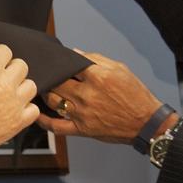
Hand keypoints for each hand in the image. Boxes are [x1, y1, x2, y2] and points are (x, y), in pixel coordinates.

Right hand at [0, 44, 38, 155]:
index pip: (5, 50)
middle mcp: (5, 83)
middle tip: (4, 78)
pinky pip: (33, 109)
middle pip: (22, 65)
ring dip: (22, 88)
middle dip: (12, 70)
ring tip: (12, 94)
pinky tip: (16, 110)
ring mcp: (14, 102)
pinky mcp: (17, 121)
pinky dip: (27, 109)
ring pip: (31, 86)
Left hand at [37, 51, 165, 142]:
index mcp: (97, 77)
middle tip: (46, 74)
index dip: (61, 62)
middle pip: (57, 82)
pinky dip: (43, 121)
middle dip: (51, 77)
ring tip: (45, 88)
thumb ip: (96, 59)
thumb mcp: (120, 69)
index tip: (57, 62)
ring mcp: (82, 113)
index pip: (69, 65)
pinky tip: (37, 114)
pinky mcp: (81, 129)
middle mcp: (87, 95)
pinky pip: (56, 126)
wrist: (145, 122)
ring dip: (46, 93)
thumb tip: (75, 53)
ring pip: (53, 101)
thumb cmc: (135, 95)